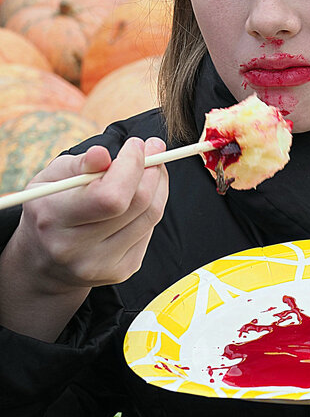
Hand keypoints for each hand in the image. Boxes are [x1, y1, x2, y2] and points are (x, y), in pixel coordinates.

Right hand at [0, 137, 168, 340]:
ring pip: (151, 216)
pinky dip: (151, 207)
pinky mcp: (121, 271)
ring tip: (152, 168)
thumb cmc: (49, 208)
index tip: (137, 144)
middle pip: (137, 204)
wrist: (43, 263)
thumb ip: (78, 165)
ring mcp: (101, 265)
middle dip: (152, 170)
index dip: (132, 165)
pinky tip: (139, 197)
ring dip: (158, 185)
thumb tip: (102, 154)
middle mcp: (76, 248)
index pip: (110, 195)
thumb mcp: (50, 179)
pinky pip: (149, 230)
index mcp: (53, 219)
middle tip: (154, 148)